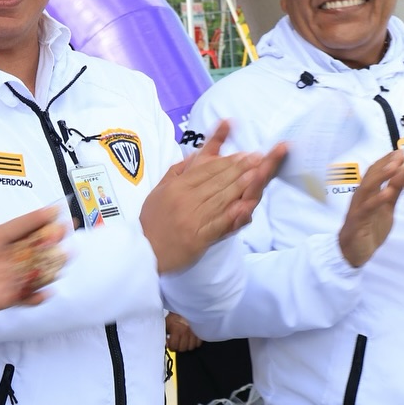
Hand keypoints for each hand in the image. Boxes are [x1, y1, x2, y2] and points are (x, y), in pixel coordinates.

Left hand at [0, 185, 65, 338]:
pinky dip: (35, 296)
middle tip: (63, 230)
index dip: (37, 218)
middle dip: (51, 238)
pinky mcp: (3, 298)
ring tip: (63, 257)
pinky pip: (24, 296)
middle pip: (34, 246)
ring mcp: (5, 277)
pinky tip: (44, 293)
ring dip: (50, 265)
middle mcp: (4, 257)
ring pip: (35, 269)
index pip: (20, 226)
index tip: (54, 210)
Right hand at [142, 120, 285, 272]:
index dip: (227, 160)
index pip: (205, 169)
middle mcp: (185, 199)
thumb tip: (195, 154)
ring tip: (258, 173)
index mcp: (176, 187)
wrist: (145, 251)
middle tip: (257, 158)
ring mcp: (192, 218)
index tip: (244, 154)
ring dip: (241, 185)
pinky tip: (246, 205)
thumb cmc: (153, 221)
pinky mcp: (198, 237)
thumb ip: (177, 172)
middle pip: (216, 180)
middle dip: (239, 168)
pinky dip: (233, 214)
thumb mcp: (159, 191)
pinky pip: (218, 223)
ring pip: (220, 198)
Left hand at [165, 312, 201, 351]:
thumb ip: (164, 332)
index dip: (171, 346)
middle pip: (183, 348)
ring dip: (186, 346)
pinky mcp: (200, 332)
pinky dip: (194, 343)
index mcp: (177, 329)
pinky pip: (198, 344)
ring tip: (183, 342)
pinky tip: (190, 340)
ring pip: (191, 347)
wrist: (186, 308)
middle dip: (178, 347)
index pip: (174, 346)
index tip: (169, 343)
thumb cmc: (175, 315)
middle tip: (176, 343)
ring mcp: (195, 333)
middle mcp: (187, 332)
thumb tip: (164, 341)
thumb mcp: (167, 322)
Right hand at [338, 150, 403, 266]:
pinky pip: (367, 207)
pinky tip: (387, 192)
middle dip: (386, 164)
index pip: (376, 171)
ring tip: (395, 167)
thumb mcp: (386, 208)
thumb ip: (393, 192)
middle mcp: (361, 196)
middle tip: (401, 154)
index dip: (388, 160)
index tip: (402, 151)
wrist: (353, 251)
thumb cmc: (369, 228)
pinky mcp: (358, 220)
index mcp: (368, 192)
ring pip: (368, 187)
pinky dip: (377, 199)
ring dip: (381, 176)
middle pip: (372, 175)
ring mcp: (358, 207)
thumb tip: (402, 173)